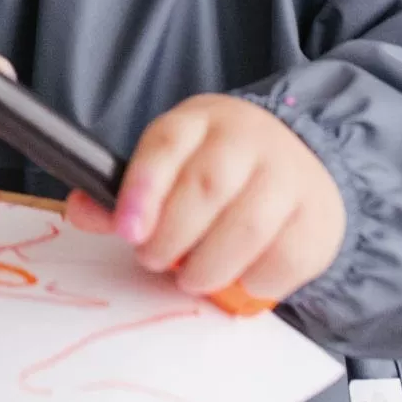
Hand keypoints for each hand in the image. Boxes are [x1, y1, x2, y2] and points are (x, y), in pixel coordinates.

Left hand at [65, 94, 344, 304]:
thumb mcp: (168, 168)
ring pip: (246, 227)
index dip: (142, 190)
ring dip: (209, 266)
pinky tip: (238, 277)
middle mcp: (248, 138)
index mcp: (198, 121)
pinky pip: (284, 258)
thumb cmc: (216, 172)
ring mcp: (290, 174)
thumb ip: (123, 194)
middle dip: (171, 237)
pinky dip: (254, 280)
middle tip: (154, 259)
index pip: (165, 145)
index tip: (127, 231)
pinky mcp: (319, 216)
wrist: (298, 165)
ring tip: (191, 277)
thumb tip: (81, 210)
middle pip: (206, 187)